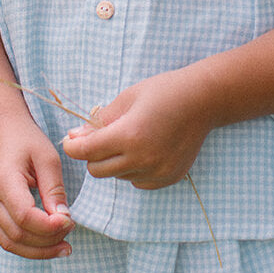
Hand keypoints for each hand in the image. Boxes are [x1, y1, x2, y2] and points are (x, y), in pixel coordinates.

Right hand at [0, 118, 73, 258]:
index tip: (71, 221)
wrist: (2, 133)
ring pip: (10, 243)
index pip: (24, 215)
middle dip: (47, 240)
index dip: (48, 226)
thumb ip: (54, 189)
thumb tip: (63, 219)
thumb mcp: (48, 158)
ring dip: (39, 251)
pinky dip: (28, 247)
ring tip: (64, 246)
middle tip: (71, 229)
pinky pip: (7, 239)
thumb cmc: (27, 141)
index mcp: (2, 180)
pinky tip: (49, 244)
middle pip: (17, 234)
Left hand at [61, 69, 211, 189]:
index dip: (73, 146)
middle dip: (92, 154)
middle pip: (97, 170)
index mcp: (129, 135)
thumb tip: (75, 136)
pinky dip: (133, 169)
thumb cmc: (163, 91)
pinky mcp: (168, 178)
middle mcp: (142, 159)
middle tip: (100, 137)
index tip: (70, 140)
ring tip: (129, 139)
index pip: (86, 151)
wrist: (203, 100)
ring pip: (117, 176)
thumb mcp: (127, 97)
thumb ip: (100, 120)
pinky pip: (137, 181)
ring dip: (114, 162)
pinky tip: (145, 149)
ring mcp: (156, 172)